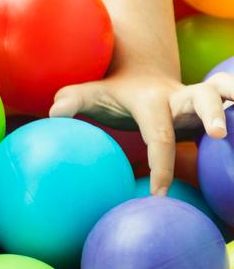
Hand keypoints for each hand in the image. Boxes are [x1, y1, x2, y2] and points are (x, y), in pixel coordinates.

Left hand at [48, 71, 233, 196]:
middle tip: (217, 134)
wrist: (142, 74)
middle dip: (211, 112)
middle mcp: (181, 97)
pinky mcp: (215, 108)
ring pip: (225, 90)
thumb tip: (52, 114)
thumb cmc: (115, 94)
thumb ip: (72, 101)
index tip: (158, 193)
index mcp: (152, 101)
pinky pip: (233, 104)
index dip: (160, 164)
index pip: (158, 134)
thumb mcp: (92, 95)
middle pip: (202, 96)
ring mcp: (201, 100)